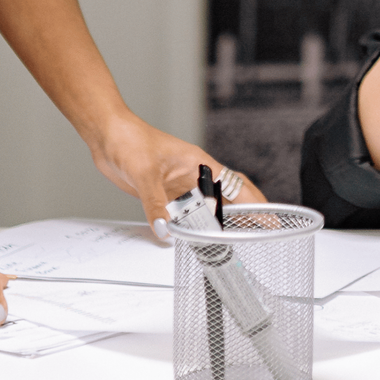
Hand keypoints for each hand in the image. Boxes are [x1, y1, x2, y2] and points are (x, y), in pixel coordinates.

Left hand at [89, 116, 269, 230]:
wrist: (108, 136)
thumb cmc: (131, 140)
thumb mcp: (145, 173)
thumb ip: (155, 203)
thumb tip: (165, 230)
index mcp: (200, 164)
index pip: (236, 185)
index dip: (256, 204)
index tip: (270, 219)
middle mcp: (194, 176)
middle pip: (227, 199)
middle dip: (245, 216)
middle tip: (259, 235)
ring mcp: (179, 185)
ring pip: (206, 208)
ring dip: (217, 224)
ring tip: (230, 243)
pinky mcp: (164, 193)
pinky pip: (183, 214)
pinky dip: (190, 227)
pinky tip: (190, 238)